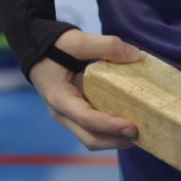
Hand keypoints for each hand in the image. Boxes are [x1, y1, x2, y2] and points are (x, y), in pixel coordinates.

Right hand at [29, 29, 142, 150]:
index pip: (87, 119)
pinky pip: (95, 128)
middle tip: (142, 134)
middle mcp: (63, 113)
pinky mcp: (78, 112)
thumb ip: (106, 46)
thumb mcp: (78, 40)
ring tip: (140, 134)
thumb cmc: (55, 46)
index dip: (110, 126)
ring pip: (93, 137)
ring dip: (115, 139)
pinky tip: (129, 122)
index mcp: (60, 99)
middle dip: (116, 140)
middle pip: (91, 138)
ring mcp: (70, 116)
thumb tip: (136, 56)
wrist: (37, 49)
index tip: (132, 127)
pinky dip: (112, 130)